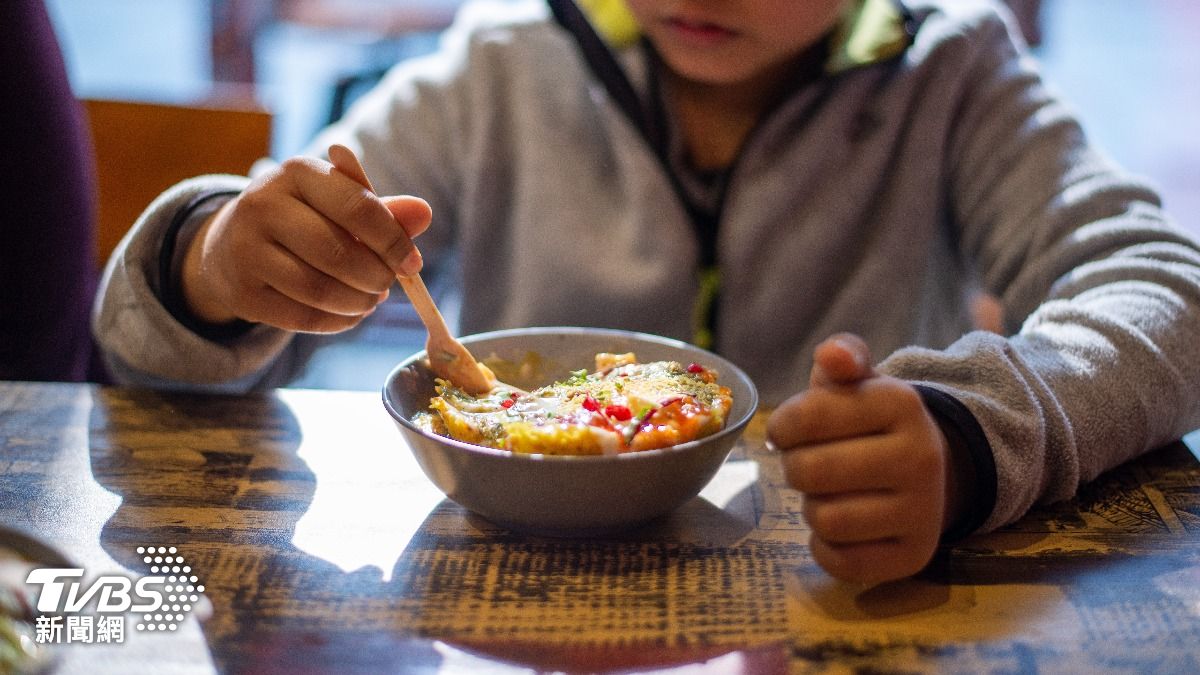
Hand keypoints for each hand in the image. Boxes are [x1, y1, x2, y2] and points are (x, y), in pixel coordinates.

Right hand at [181, 156, 431, 332]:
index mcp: (297, 172)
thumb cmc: (303, 221)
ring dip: (358, 303)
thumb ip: (382, 212)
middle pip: (338, 252)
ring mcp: (245, 250)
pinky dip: (337, 322)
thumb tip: (424, 213)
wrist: (230, 247)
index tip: (412, 263)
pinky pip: (303, 319)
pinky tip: (348, 313)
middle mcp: (263, 205)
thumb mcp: (337, 204)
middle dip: (376, 276)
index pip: (357, 208)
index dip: (393, 241)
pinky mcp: (242, 293)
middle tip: (387, 284)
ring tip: (370, 299)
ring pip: (320, 290)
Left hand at [767, 333, 950, 583]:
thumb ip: (841, 356)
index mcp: (901, 403)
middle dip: (795, 468)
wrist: (927, 471)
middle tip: (809, 465)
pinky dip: (826, 547)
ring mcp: (924, 510)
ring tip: (829, 494)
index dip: (783, 427)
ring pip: (825, 520)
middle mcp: (921, 456)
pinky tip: (841, 527)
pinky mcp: (915, 556)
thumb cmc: (869, 422)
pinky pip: (841, 561)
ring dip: (812, 509)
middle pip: (810, 472)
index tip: (790, 431)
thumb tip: (832, 356)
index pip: (806, 417)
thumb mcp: (858, 381)